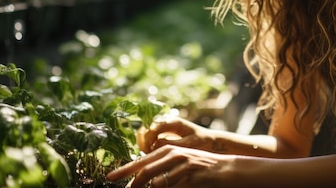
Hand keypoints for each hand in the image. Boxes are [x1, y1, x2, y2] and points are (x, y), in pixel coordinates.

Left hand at [106, 145, 231, 187]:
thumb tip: (141, 177)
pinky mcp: (191, 177)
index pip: (141, 161)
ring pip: (156, 183)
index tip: (110, 177)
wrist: (226, 169)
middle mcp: (174, 156)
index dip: (124, 170)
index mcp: (169, 151)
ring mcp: (183, 167)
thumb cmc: (200, 166)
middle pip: (145, 172)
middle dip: (133, 184)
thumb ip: (162, 165)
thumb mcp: (181, 161)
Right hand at [138, 116, 212, 152]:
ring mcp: (164, 124)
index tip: (149, 152)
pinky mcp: (162, 130)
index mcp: (174, 122)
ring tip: (149, 153)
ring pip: (145, 131)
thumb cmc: (202, 143)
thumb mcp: (189, 144)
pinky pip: (148, 135)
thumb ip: (172, 144)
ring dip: (143, 142)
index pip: (153, 128)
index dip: (148, 140)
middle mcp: (167, 120)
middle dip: (143, 142)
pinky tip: (151, 152)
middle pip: (146, 128)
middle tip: (147, 154)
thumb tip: (154, 145)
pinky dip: (146, 143)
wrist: (209, 140)